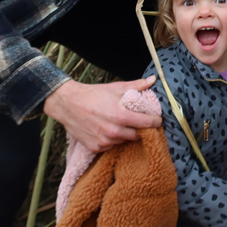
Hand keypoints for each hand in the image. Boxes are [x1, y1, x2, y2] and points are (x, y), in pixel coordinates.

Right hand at [43, 76, 161, 151]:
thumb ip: (137, 85)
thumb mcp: (116, 87)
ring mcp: (104, 141)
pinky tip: (112, 131)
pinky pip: (111, 146)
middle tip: (143, 123)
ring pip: (125, 141)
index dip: (156, 122)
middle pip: (138, 135)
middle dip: (142, 130)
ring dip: (128, 135)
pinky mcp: (95, 147)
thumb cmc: (94, 94)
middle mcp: (114, 131)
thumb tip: (153, 79)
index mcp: (121, 116)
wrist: (68, 104)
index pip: (147, 123)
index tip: (158, 120)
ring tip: (125, 125)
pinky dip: (114, 140)